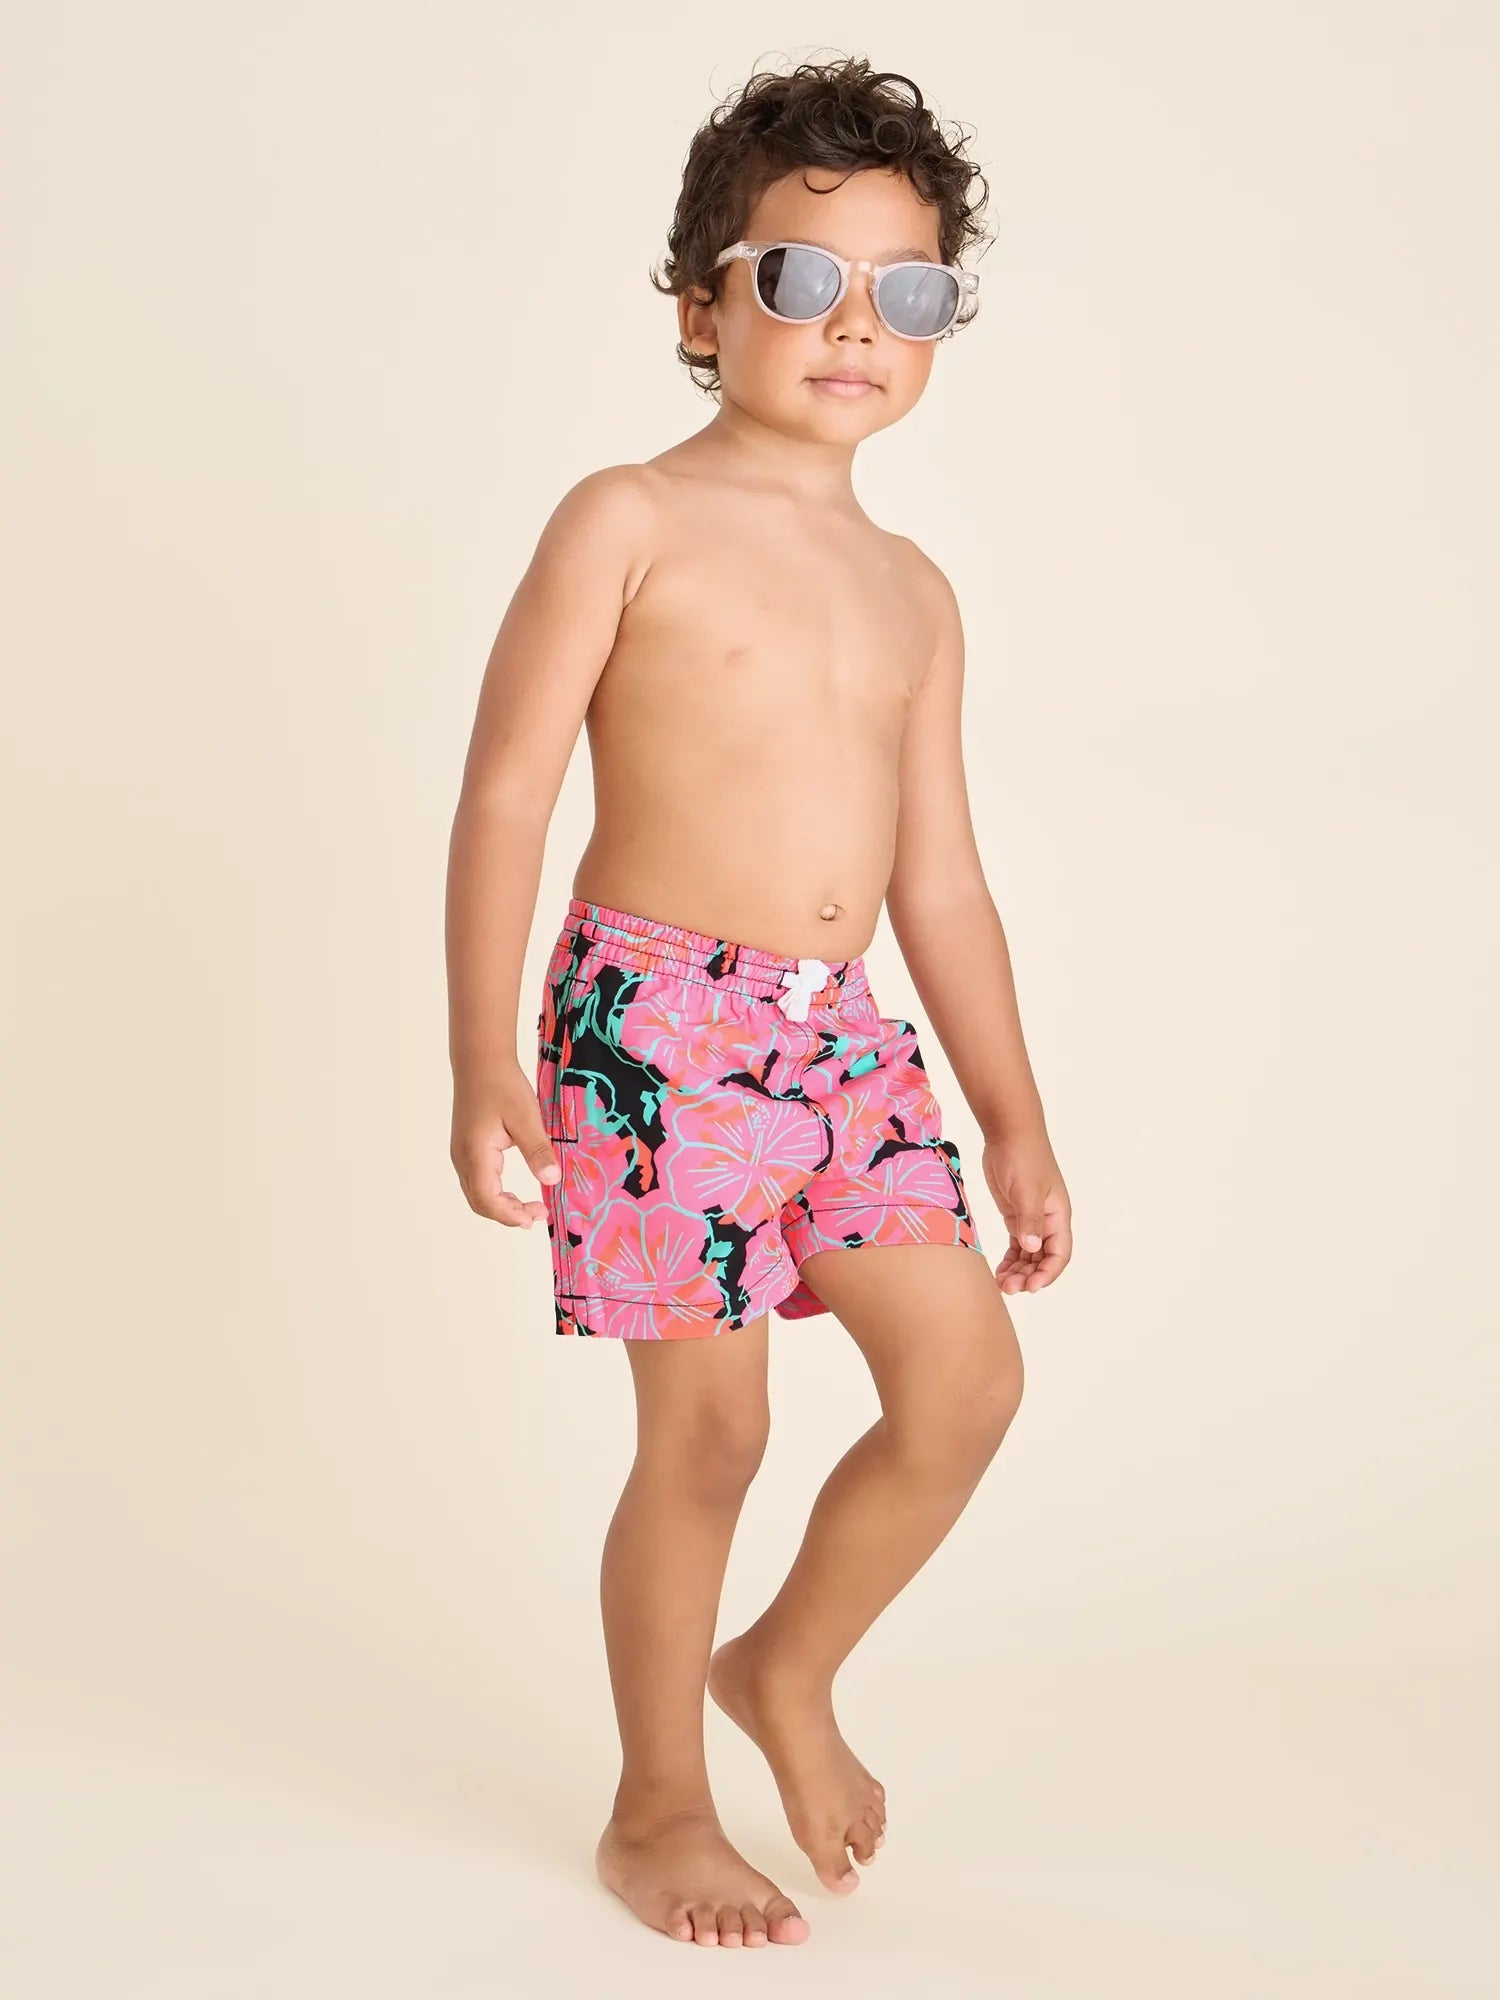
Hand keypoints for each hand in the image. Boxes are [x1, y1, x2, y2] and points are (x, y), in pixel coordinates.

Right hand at [450, 1068, 561, 1226]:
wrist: (480, 1061)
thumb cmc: (502, 1085)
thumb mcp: (526, 1117)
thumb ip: (538, 1150)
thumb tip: (552, 1180)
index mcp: (475, 1154)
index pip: (488, 1200)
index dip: (511, 1215)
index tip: (536, 1216)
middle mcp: (462, 1159)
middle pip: (480, 1203)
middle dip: (508, 1214)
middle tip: (538, 1214)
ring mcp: (461, 1154)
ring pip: (477, 1194)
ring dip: (501, 1205)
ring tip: (530, 1207)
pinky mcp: (466, 1149)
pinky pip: (478, 1181)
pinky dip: (495, 1193)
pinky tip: (514, 1191)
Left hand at [981, 1132, 1071, 1293]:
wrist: (1008, 1132)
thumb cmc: (1022, 1157)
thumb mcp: (1026, 1189)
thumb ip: (1029, 1219)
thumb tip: (1032, 1248)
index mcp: (1058, 1216)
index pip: (1059, 1254)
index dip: (1047, 1273)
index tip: (1030, 1287)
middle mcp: (1048, 1221)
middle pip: (1043, 1259)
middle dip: (1028, 1276)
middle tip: (1008, 1288)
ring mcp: (1031, 1219)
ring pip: (1029, 1255)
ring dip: (1018, 1271)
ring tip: (1001, 1284)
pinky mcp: (1015, 1215)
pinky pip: (1017, 1245)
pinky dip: (1010, 1260)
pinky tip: (999, 1271)